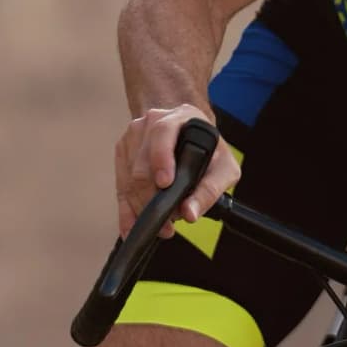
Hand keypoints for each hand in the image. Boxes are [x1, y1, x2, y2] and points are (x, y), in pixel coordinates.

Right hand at [114, 104, 239, 238]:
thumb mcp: (225, 168)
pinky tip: (131, 228)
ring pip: (129, 178)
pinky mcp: (122, 154)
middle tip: (169, 222)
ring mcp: (132, 138)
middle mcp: (150, 123)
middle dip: (153, 198)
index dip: (162, 159)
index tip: (165, 183)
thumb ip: (211, 189)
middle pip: (142, 164)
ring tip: (162, 227)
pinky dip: (126, 210)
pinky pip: (121, 186)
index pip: (162, 133)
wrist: (191, 136)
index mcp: (178, 118)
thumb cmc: (211, 151)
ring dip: (142, 207)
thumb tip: (190, 213)